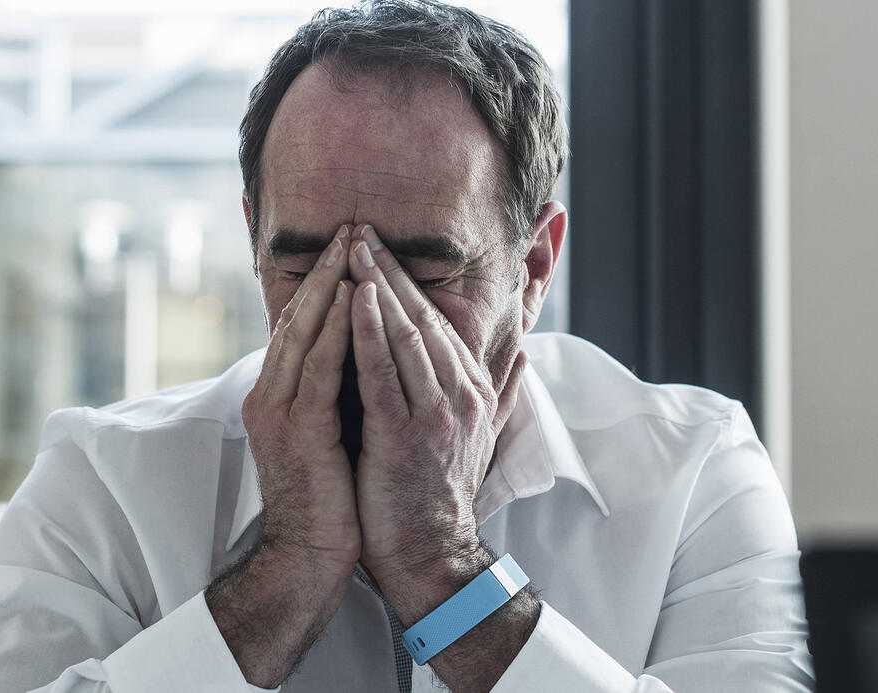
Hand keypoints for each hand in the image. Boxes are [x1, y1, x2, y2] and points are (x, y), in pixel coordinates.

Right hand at [242, 223, 361, 572]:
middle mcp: (271, 395)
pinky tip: (354, 302)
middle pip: (297, 318)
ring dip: (330, 287)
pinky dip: (337, 332)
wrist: (309, 554)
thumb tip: (362, 353)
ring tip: (353, 248)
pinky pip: (320, 370)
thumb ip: (336, 391)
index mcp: (278, 395)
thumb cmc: (329, 497)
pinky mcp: (299, 431)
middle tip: (351, 226)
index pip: (300, 325)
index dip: (323, 282)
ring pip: (305, 335)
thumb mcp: (330, 432)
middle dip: (326, 270)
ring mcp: (280, 412)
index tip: (350, 246)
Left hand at [344, 224, 524, 594]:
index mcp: (475, 392)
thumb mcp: (484, 437)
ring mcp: (436, 415)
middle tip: (360, 229)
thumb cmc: (441, 496)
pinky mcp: (406, 436)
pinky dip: (369, 334)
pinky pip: (385, 375)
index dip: (409, 282)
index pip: (440, 323)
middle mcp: (462, 396)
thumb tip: (525, 356)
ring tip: (352, 250)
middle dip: (390, 271)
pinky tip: (353, 302)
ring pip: (406, 337)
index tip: (380, 248)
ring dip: (377, 289)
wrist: (431, 555)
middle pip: (423, 319)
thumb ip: (506, 393)